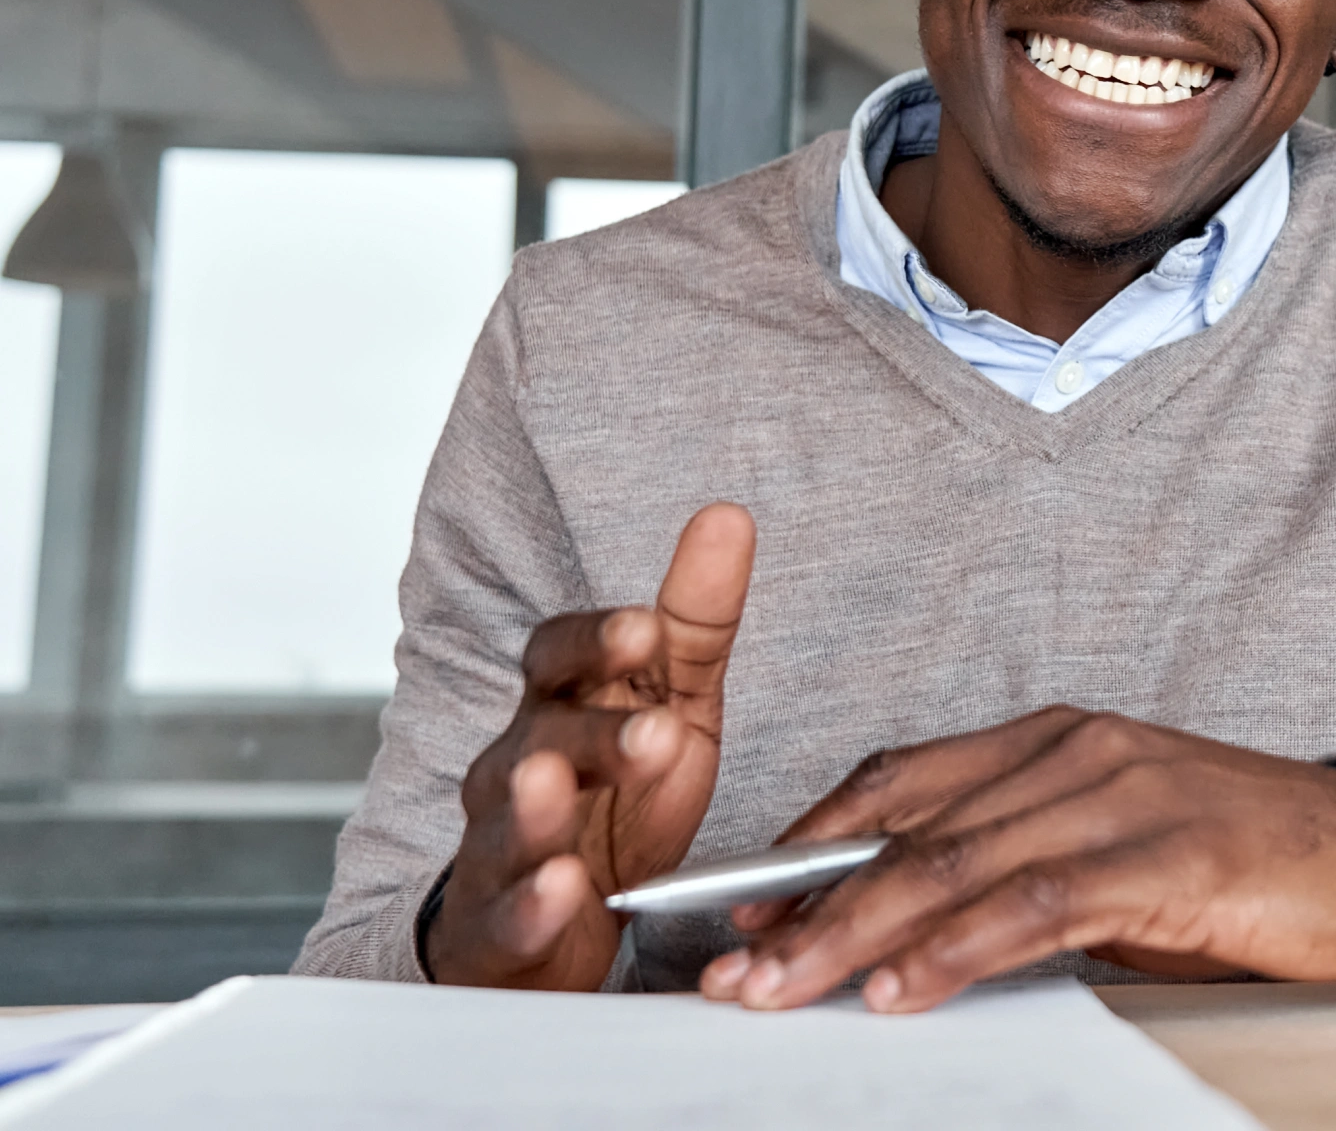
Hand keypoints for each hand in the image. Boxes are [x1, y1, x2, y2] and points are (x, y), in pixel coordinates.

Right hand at [424, 502, 755, 989]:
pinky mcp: (505, 924)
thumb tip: (727, 515)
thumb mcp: (673, 701)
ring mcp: (504, 846)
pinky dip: (531, 902)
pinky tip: (559, 889)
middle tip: (658, 730)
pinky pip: (509, 913)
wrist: (560, 922)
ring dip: (534, 806)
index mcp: (562, 706)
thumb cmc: (617, 796)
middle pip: (542, 737)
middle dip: (597, 732)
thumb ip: (694, 620)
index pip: (557, 656)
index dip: (595, 641)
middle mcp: (518, 766)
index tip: (646, 627)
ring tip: (552, 785)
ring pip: (509, 820)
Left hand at [696, 705, 1335, 1012]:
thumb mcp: (1107, 857)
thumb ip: (1015, 877)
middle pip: (909, 827)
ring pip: (957, 862)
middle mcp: (1073, 749)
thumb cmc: (1239, 863)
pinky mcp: (1166, 849)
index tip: (735, 907)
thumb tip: (906, 940)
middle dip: (807, 903)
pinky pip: (1040, 900)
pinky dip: (961, 948)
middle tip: (732, 967)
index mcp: (1049, 739)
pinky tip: (907, 988)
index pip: (898, 781)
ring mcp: (1121, 791)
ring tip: (787, 988)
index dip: (809, 844)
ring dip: (858, 933)